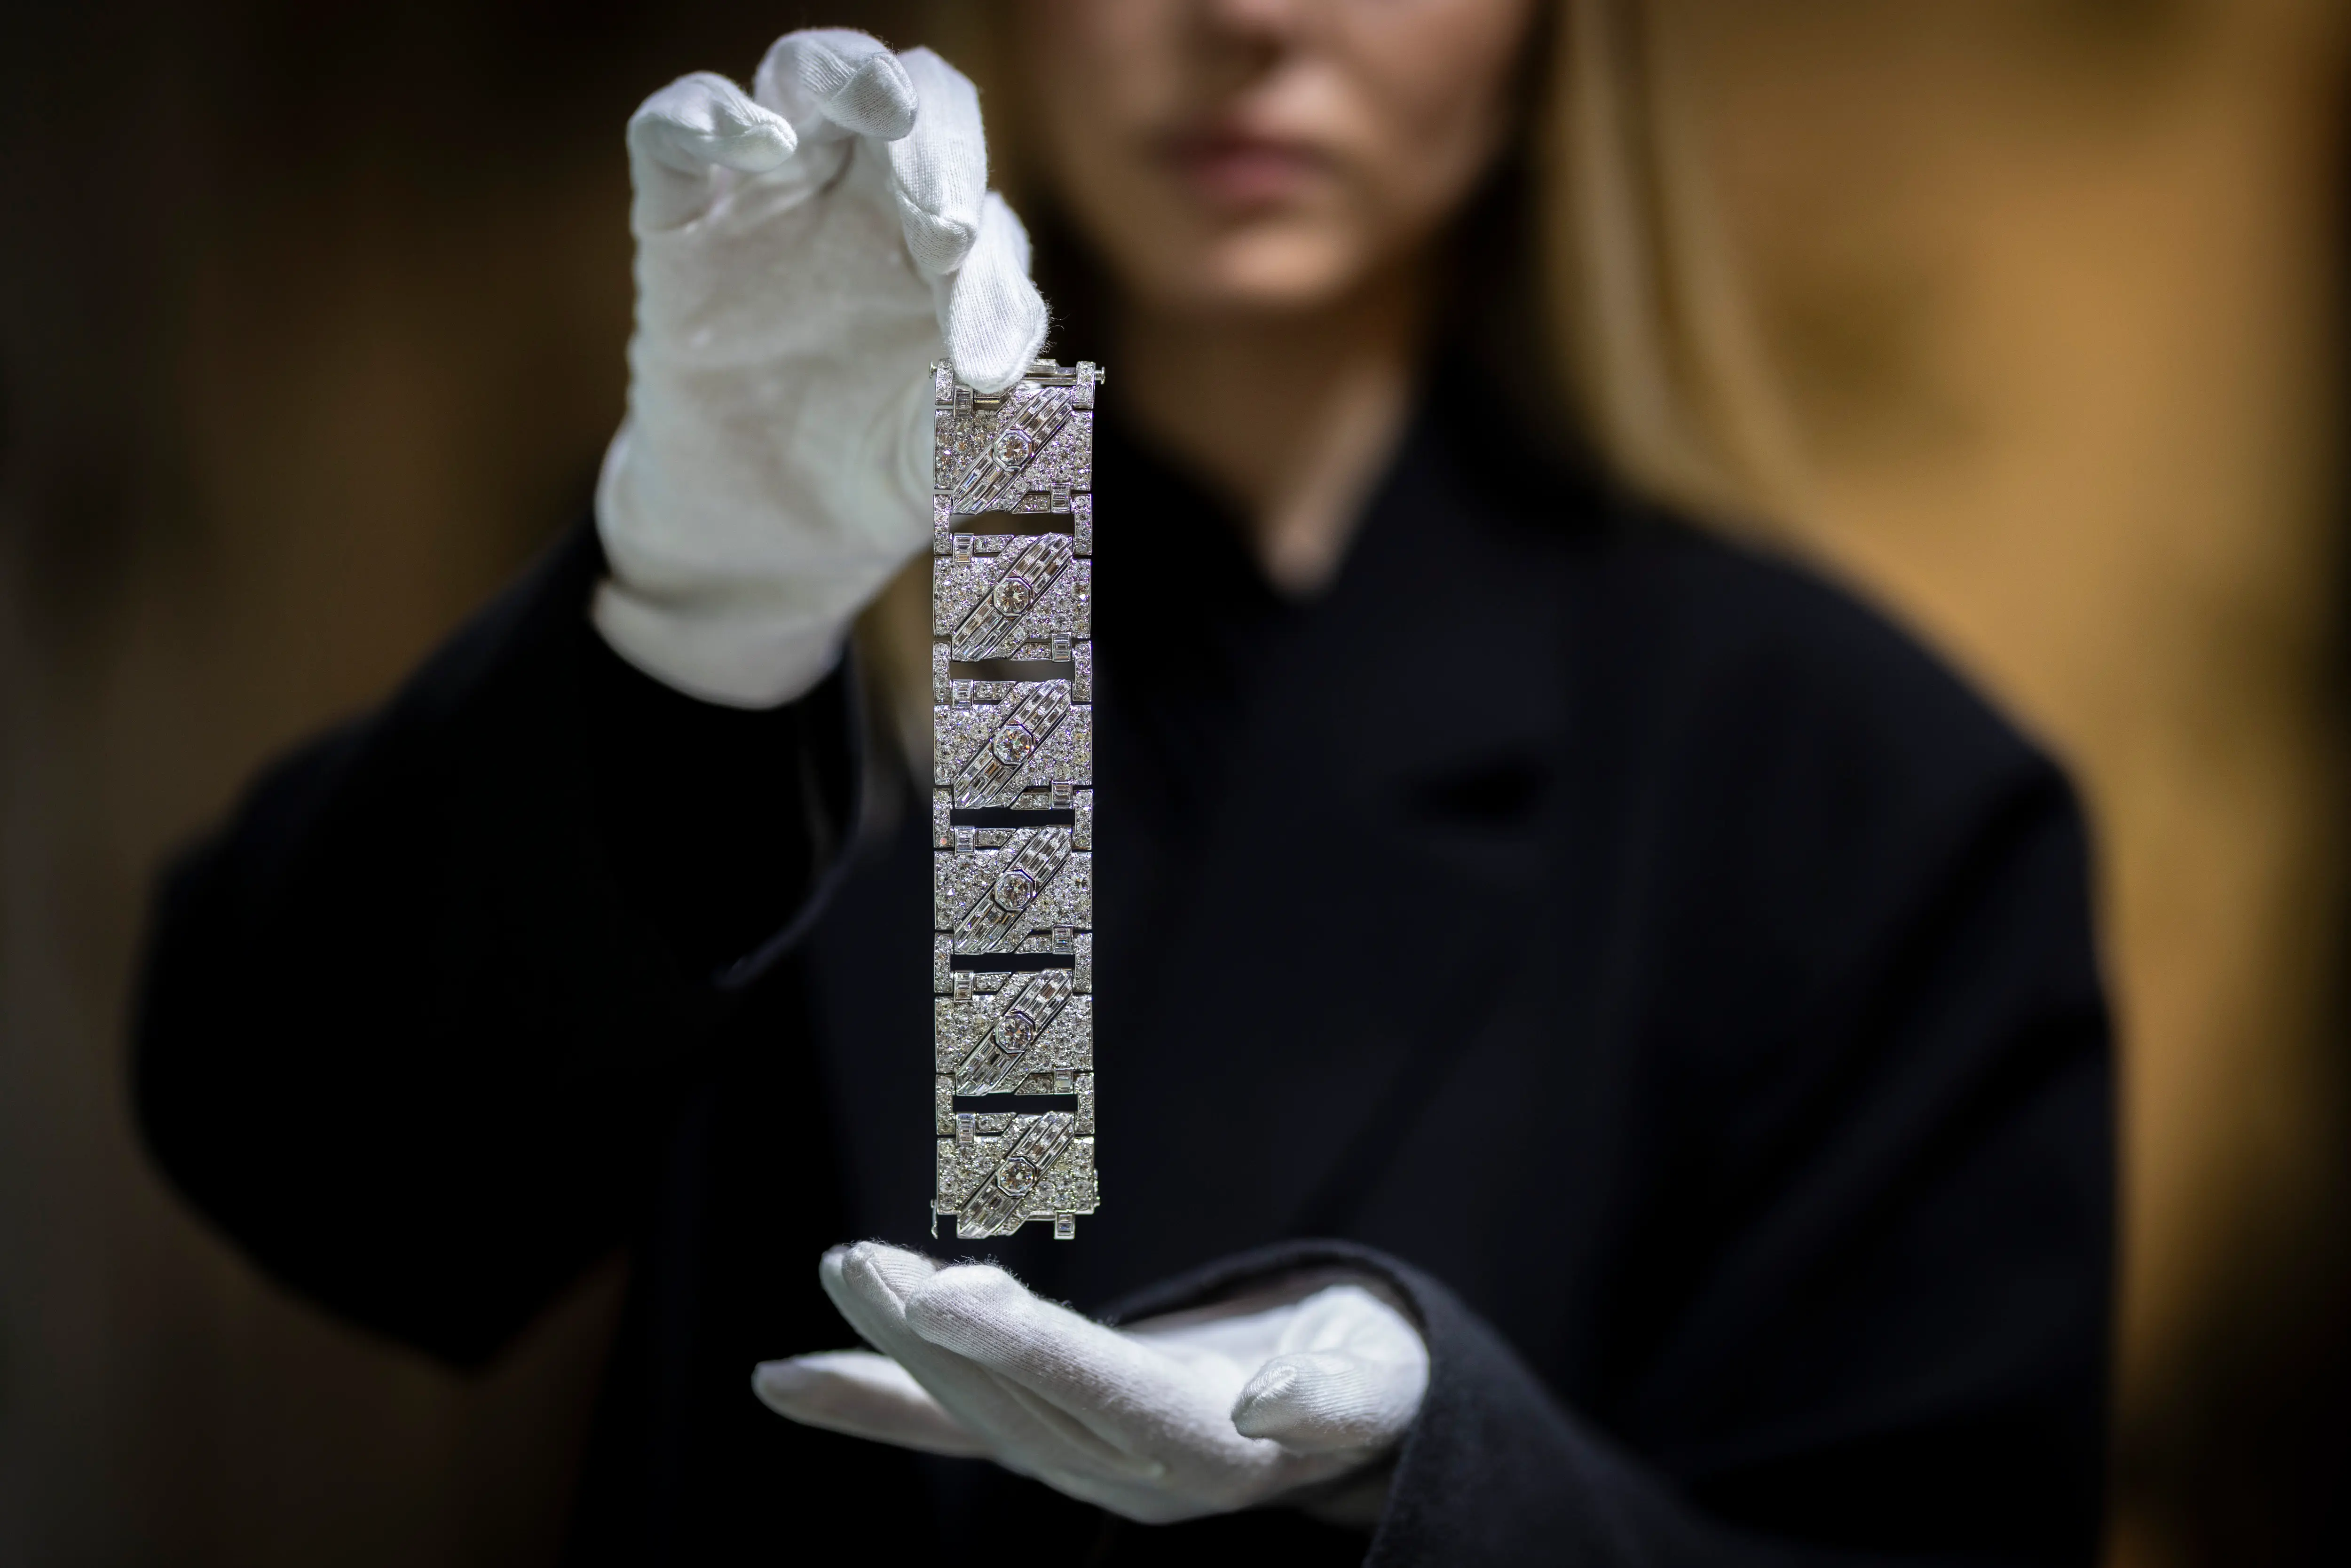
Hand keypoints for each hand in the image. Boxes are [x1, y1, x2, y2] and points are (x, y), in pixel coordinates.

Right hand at [595, 30, 1046, 707]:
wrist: (769, 536)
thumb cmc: (879, 475)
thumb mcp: (948, 460)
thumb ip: (993, 421)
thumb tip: (1030, 386)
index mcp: (944, 248)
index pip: (981, 216)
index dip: (991, 278)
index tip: (981, 366)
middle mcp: (864, 201)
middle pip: (915, 108)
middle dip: (941, 152)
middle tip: (948, 235)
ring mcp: (770, 198)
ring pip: (806, 75)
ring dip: (848, 75)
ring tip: (885, 108)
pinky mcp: (678, 222)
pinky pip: (675, 130)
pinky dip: (708, 113)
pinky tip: (759, 140)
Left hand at [751, 1243, 1429, 1524]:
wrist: (1344, 1413)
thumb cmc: (1368, 1369)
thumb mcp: (1377, 1370)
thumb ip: (1339, 1392)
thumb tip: (1275, 1407)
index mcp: (1210, 1451)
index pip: (1103, 1395)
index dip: (1026, 1349)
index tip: (951, 1295)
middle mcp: (1128, 1473)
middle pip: (1018, 1403)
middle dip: (932, 1335)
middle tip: (859, 1260)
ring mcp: (1078, 1464)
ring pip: (974, 1409)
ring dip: (895, 1348)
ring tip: (841, 1266)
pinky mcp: (1047, 1439)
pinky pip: (943, 1431)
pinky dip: (864, 1405)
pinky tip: (781, 1380)